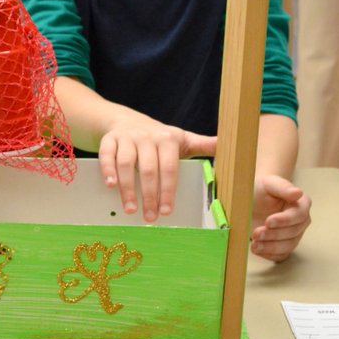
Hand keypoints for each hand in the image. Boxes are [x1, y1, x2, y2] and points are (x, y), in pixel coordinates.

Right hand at [98, 118, 217, 222]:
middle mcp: (147, 136)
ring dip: (128, 188)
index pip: (169, 168)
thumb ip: (204, 145)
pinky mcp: (110, 139)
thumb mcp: (182, 140)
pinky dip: (107, 170)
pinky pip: (106, 154)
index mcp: (168, 139)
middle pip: (148, 169)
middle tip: (149, 218)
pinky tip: (110, 186)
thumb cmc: (160, 138)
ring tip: (130, 209)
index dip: (168, 190)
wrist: (128, 120)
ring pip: (126, 163)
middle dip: (149, 195)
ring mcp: (127, 137)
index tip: (166, 211)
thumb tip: (231, 146)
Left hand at [250, 174, 311, 261]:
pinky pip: (280, 255)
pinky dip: (268, 254)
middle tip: (256, 233)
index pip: (299, 215)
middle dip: (273, 235)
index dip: (284, 220)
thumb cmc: (261, 189)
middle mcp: (301, 221)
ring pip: (287, 246)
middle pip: (293, 233)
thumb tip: (298, 193)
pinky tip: (256, 249)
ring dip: (270, 247)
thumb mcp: (269, 183)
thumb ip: (283, 187)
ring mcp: (294, 235)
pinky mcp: (284, 246)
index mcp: (302, 204)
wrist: (252, 200)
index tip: (268, 222)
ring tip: (254, 245)